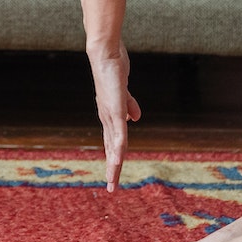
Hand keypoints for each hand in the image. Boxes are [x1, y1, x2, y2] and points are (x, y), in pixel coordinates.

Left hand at [87, 43, 141, 191]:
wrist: (105, 53)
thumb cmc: (113, 69)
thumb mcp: (122, 92)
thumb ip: (129, 105)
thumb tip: (136, 118)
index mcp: (109, 115)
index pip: (111, 142)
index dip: (113, 158)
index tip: (113, 175)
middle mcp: (107, 117)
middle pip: (110, 148)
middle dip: (112, 168)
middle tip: (112, 188)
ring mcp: (110, 113)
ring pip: (114, 144)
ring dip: (114, 162)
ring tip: (113, 179)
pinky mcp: (114, 108)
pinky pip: (119, 130)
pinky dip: (118, 145)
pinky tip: (118, 158)